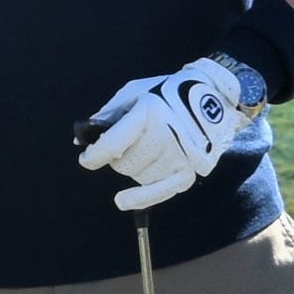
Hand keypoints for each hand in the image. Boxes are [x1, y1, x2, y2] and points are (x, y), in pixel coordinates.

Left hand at [79, 57, 253, 209]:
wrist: (212, 98)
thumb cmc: (165, 93)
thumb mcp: (134, 92)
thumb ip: (107, 114)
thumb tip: (81, 139)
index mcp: (148, 113)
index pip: (112, 144)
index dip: (94, 156)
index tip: (86, 159)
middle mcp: (165, 136)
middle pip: (124, 164)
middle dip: (117, 158)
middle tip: (125, 147)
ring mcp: (179, 156)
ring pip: (138, 176)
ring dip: (133, 169)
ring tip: (144, 152)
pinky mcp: (189, 171)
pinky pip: (159, 192)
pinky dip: (141, 198)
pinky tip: (124, 200)